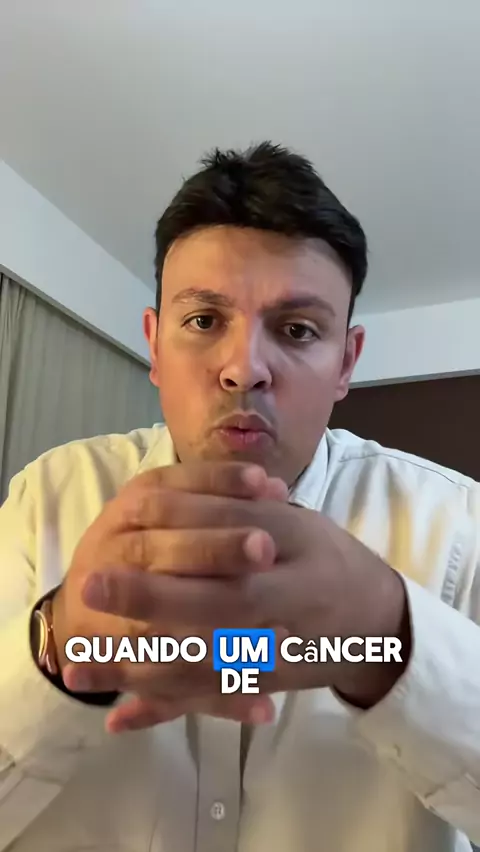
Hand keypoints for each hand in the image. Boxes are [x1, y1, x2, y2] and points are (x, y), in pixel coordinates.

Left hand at [64, 493, 409, 729]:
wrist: (376, 622)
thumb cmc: (330, 559)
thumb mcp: (297, 523)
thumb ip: (235, 513)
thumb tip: (157, 501)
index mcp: (300, 563)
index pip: (236, 552)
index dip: (182, 539)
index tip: (125, 523)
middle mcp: (290, 614)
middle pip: (217, 609)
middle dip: (151, 597)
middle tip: (92, 586)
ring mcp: (276, 659)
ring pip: (206, 668)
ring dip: (139, 669)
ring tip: (80, 667)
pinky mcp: (261, 686)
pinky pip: (210, 700)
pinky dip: (165, 708)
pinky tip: (119, 717)